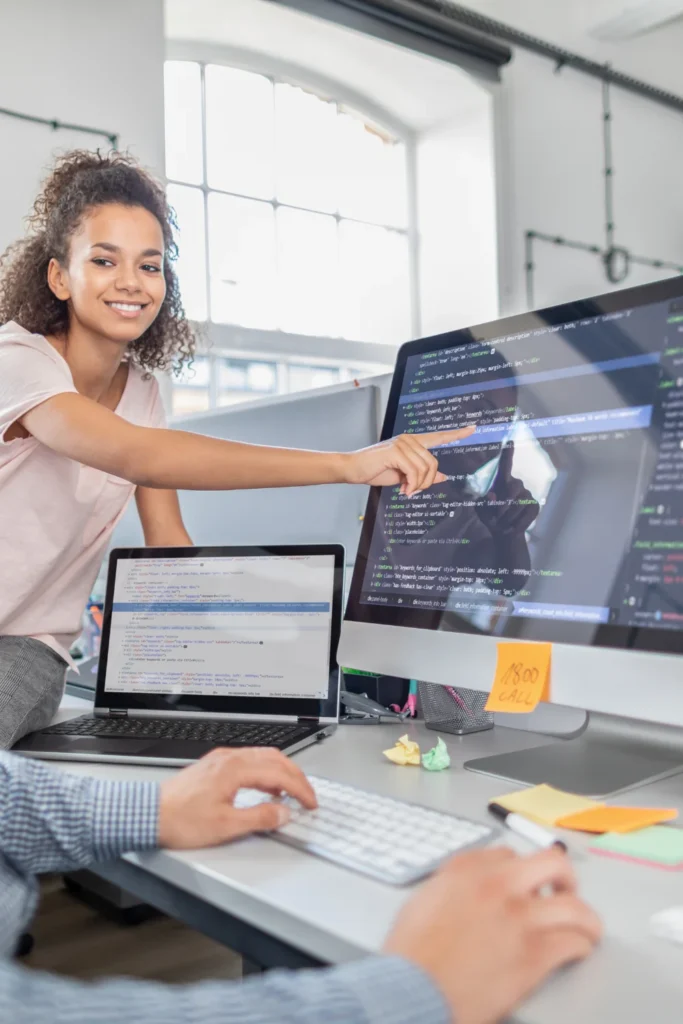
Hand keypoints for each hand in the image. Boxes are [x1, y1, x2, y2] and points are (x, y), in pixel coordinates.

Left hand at [158, 747, 316, 848]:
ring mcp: (220, 760)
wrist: (149, 814)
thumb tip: (283, 813)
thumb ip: (259, 818)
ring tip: (291, 792)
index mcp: (235, 769)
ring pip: (262, 757)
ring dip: (281, 772)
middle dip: (296, 776)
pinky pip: (248, 761)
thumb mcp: (225, 826)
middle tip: (307, 795)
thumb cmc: (180, 820)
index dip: (300, 789)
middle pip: (274, 759)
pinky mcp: (213, 766)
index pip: (279, 774)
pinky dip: (265, 771)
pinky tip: (264, 787)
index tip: (310, 802)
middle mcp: (229, 759)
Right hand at [345, 427, 474, 496]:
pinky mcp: (395, 451)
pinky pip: (415, 471)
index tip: (473, 428)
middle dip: (426, 482)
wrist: (353, 469)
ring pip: (426, 469)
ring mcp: (402, 443)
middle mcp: (409, 439)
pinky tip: (403, 489)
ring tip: (406, 490)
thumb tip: (443, 477)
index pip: (438, 436)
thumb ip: (423, 475)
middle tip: (413, 491)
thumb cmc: (375, 471)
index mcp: (412, 442)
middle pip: (433, 463)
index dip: (457, 434)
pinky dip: (412, 484)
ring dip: (418, 485)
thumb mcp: (404, 476)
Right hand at [384, 846, 600, 1023]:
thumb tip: (468, 888)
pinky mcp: (534, 955)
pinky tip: (577, 951)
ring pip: (574, 906)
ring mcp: (520, 918)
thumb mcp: (422, 900)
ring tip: (587, 927)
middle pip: (551, 863)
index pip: (509, 854)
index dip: (521, 871)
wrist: (412, 991)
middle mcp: (498, 885)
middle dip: (564, 876)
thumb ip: (452, 885)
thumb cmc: (411, 955)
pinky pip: (573, 942)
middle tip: (567, 890)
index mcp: (468, 870)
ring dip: (585, 918)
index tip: (526, 883)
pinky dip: (580, 946)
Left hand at [476, 443, 539, 534]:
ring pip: (519, 503)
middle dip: (504, 502)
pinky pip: (527, 512)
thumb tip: (492, 495)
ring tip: (503, 523)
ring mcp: (527, 494)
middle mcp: (516, 485)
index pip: (505, 465)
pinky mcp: (534, 505)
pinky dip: (518, 522)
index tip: (509, 441)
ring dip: (508, 516)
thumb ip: (484, 502)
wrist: (504, 532)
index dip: (507, 453)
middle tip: (498, 515)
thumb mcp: (482, 511)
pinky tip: (513, 526)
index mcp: (502, 482)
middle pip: (514, 486)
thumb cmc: (490, 517)